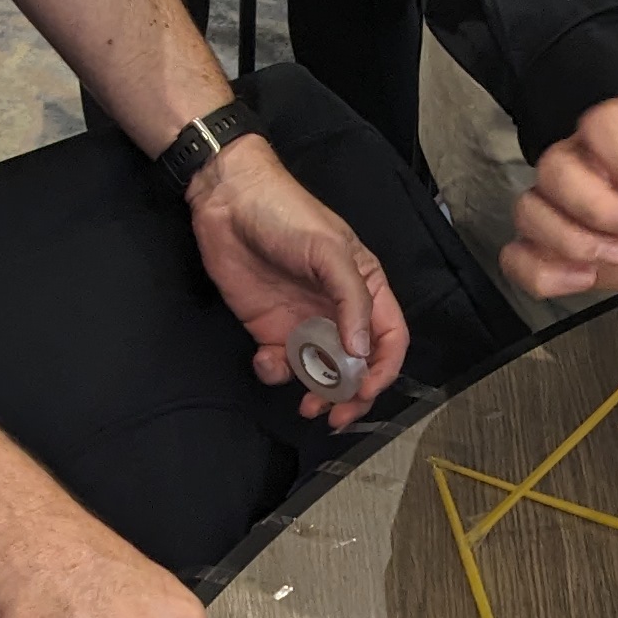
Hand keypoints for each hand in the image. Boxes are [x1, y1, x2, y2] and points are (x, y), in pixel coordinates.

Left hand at [186, 132, 408, 426]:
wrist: (227, 201)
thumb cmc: (286, 213)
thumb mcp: (329, 251)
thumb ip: (351, 301)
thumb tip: (362, 351)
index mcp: (365, 289)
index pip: (390, 339)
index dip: (383, 370)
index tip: (365, 391)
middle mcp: (338, 311)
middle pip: (357, 366)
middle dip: (351, 395)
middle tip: (335, 415)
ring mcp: (304, 322)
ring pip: (321, 373)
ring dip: (317, 393)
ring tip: (306, 403)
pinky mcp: (269, 329)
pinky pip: (281, 365)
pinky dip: (275, 373)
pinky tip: (265, 359)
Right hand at [504, 97, 617, 303]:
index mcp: (616, 129)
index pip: (600, 128)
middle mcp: (574, 159)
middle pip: (556, 171)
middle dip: (601, 207)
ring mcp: (551, 202)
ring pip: (532, 212)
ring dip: (573, 241)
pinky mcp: (543, 245)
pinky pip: (517, 257)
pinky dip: (543, 274)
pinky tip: (583, 280)